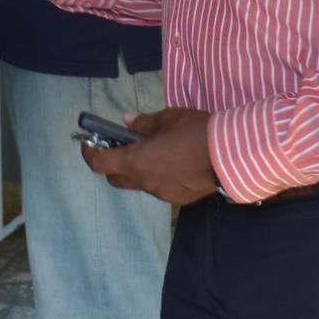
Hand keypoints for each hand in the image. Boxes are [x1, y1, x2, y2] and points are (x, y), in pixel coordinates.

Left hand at [81, 108, 217, 204]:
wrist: (229, 156)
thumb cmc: (195, 132)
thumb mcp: (168, 119)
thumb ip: (144, 123)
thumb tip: (127, 120)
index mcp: (136, 161)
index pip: (99, 164)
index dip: (89, 153)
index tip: (88, 144)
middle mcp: (145, 182)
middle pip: (115, 178)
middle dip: (112, 164)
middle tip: (120, 147)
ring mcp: (161, 194)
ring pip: (139, 184)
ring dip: (138, 171)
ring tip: (154, 153)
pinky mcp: (178, 199)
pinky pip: (159, 188)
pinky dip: (158, 177)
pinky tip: (174, 164)